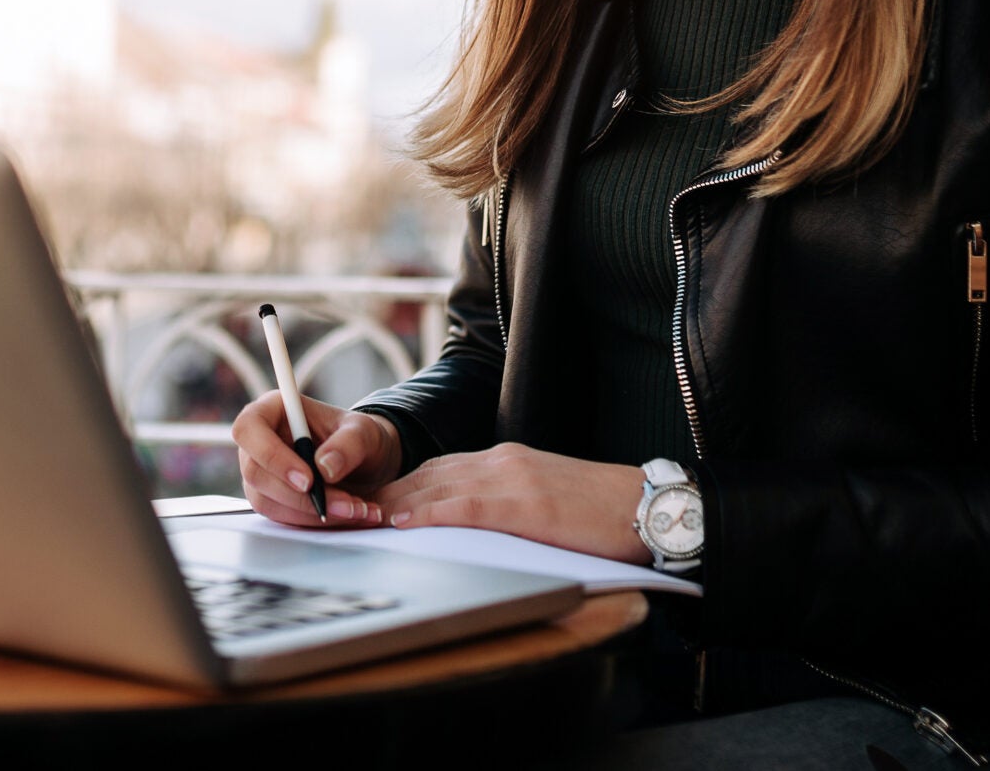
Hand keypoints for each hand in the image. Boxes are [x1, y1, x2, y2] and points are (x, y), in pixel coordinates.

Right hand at [231, 391, 403, 527]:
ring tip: (354, 510)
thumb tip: (324, 467)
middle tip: (342, 504)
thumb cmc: (357, 438)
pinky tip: (344, 516)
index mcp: (273, 410)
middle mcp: (259, 441)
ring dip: (310, 513)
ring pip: (266, 501)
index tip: (307, 480)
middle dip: (299, 496)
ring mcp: (261, 472)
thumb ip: (349, 444)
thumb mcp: (364, 432)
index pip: (249, 429)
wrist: (366, 463)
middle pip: (255, 473)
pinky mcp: (270, 499)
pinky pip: (281, 517)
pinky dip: (313, 521)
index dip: (272, 456)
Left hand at [374, 443, 650, 564]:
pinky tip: (401, 523)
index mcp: (503, 462)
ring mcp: (512, 477)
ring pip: (435, 485)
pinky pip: (465, 505)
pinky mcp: (526, 501)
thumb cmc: (599, 514)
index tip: (362, 507)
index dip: (394, 489)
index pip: (434, 472)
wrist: (648, 505)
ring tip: (354, 520)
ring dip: (391, 503)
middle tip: (340, 515)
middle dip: (380, 495)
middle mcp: (500, 461)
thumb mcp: (540, 502)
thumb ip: (501, 507)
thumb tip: (460, 528)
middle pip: (424, 475)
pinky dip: (427, 512)